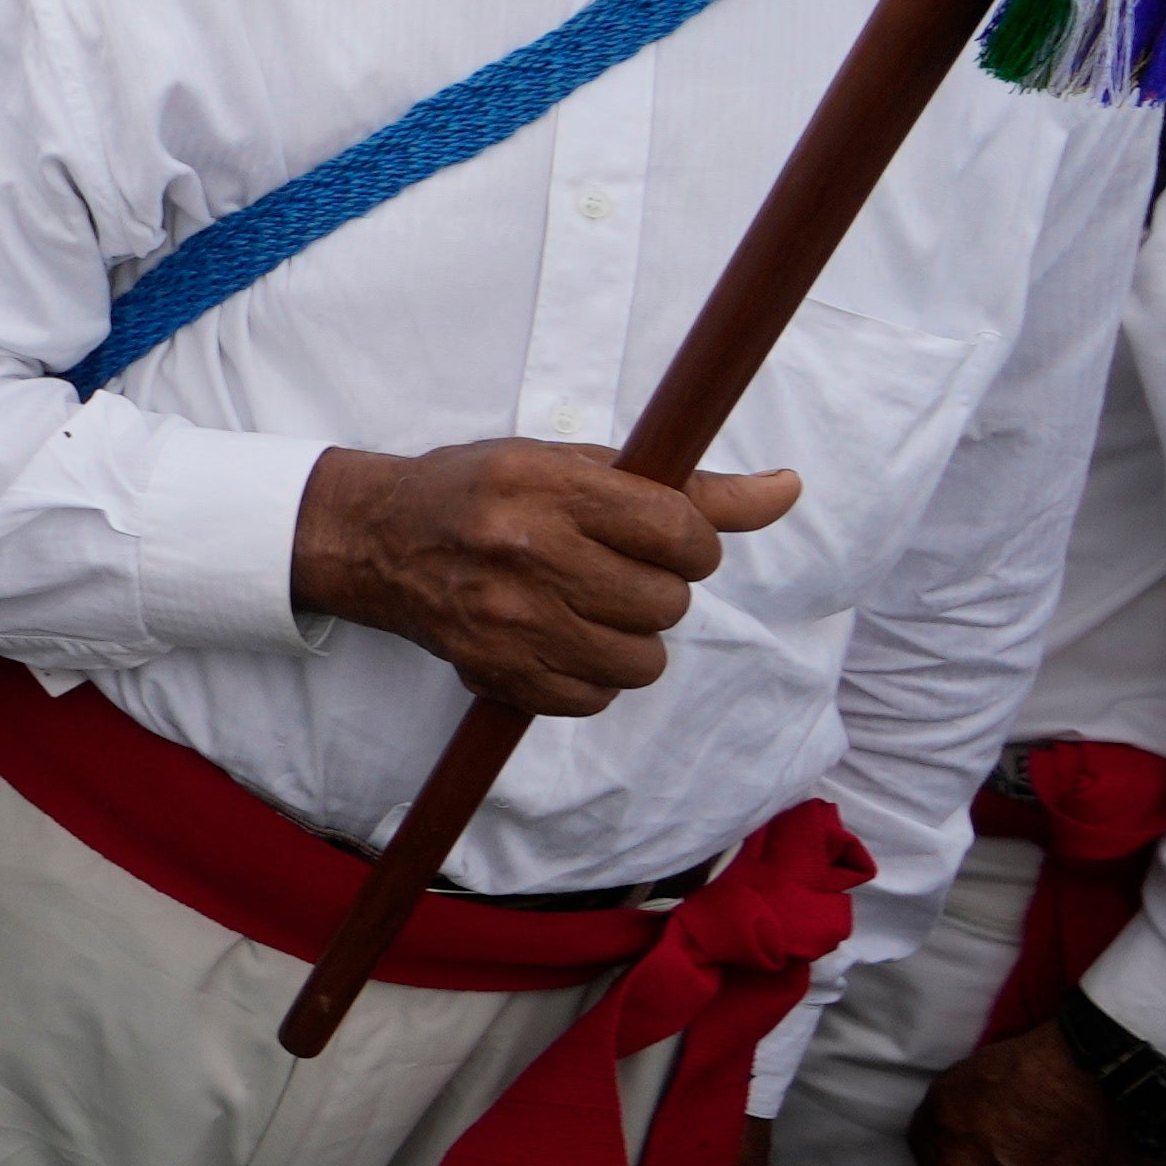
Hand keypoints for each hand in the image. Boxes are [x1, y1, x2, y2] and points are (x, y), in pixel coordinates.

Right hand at [289, 438, 804, 719]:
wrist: (377, 540)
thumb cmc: (485, 491)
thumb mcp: (575, 466)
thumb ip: (687, 488)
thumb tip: (788, 489)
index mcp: (549, 487)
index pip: (682, 535)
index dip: (690, 545)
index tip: (663, 540)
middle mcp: (527, 552)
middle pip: (666, 604)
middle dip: (657, 591)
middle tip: (615, 572)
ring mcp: (509, 620)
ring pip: (640, 661)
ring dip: (630, 640)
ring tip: (589, 610)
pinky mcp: (496, 671)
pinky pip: (594, 698)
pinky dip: (591, 676)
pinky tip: (560, 639)